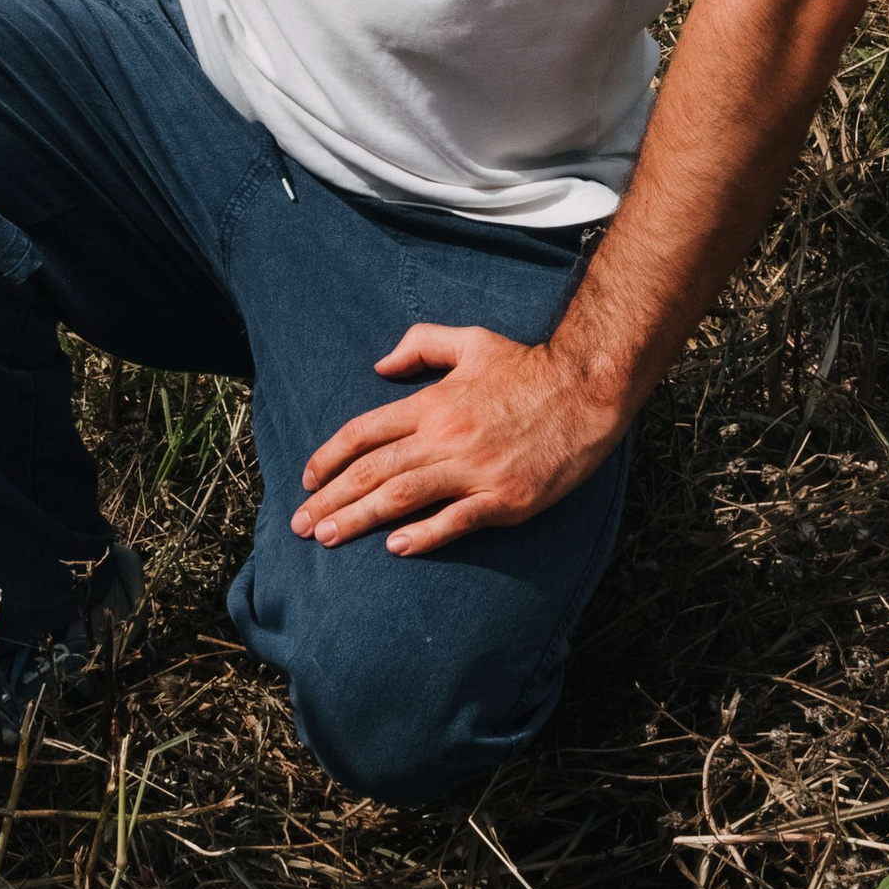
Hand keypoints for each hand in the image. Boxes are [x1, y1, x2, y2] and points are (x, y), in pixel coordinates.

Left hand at [291, 323, 625, 556]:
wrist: (587, 389)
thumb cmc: (527, 365)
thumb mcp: (470, 340)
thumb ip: (420, 344)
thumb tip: (380, 367)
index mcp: (432, 402)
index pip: (364, 432)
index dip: (329, 458)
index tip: (308, 480)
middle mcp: (445, 436)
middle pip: (373, 471)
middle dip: (331, 500)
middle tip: (301, 526)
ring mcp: (474, 470)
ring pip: (402, 498)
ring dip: (360, 520)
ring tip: (328, 539)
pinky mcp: (504, 499)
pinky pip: (454, 522)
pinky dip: (422, 536)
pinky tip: (394, 548)